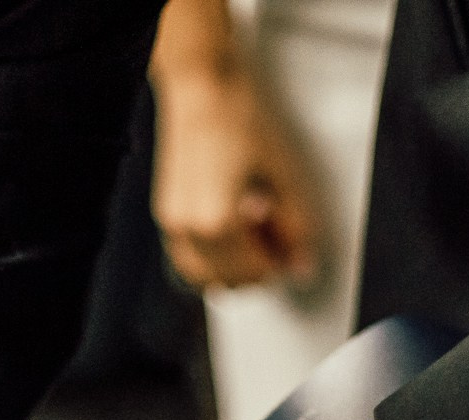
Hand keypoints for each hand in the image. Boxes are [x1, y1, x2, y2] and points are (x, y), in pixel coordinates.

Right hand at [150, 66, 317, 288]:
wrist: (204, 89)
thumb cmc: (242, 121)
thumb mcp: (284, 176)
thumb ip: (295, 227)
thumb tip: (301, 263)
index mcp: (219, 223)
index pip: (254, 272)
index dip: (279, 266)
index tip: (294, 254)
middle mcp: (190, 230)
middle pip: (226, 281)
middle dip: (255, 270)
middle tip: (277, 244)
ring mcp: (173, 223)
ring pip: (201, 276)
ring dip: (230, 270)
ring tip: (253, 239)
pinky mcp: (166, 213)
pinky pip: (187, 257)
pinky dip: (210, 258)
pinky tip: (231, 233)